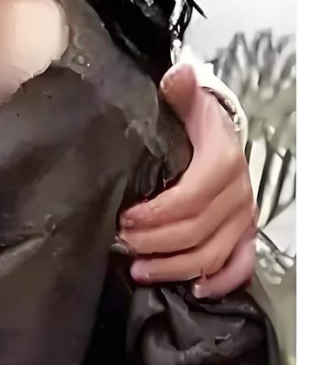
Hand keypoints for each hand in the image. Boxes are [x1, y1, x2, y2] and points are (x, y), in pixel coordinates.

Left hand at [119, 64, 257, 296]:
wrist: (217, 133)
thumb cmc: (194, 123)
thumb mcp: (183, 102)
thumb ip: (177, 92)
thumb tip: (178, 75)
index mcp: (223, 161)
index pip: (190, 198)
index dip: (156, 215)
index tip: (124, 218)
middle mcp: (237, 193)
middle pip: (195, 232)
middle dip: (154, 242)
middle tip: (121, 242)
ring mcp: (242, 217)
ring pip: (211, 255)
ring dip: (173, 267)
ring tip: (138, 267)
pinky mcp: (244, 233)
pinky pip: (239, 265)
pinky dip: (219, 281)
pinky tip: (194, 288)